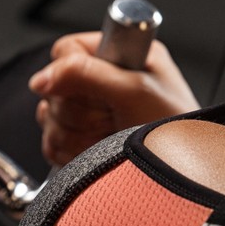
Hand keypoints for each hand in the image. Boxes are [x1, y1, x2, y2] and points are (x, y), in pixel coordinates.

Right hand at [27, 33, 199, 164]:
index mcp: (121, 54)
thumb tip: (41, 78)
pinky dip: (71, 151)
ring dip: (76, 134)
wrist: (183, 174)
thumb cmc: (178, 131)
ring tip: (109, 138)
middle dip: (79, 111)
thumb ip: (84, 74)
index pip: (66, 50)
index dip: (70, 72)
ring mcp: (90, 111)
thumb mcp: (134, 91)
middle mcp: (104, 79)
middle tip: (111, 118)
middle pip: (54, 87)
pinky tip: (98, 151)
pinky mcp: (81, 139)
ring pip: (50, 117)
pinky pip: (51, 142)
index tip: (93, 92)